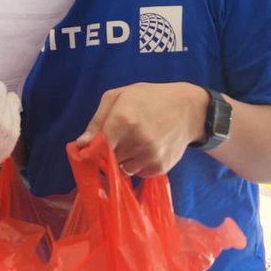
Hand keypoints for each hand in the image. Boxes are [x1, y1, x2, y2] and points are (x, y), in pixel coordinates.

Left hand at [75, 82, 210, 177]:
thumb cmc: (150, 98)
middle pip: (108, 159)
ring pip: (122, 169)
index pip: (96, 147)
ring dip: (123, 159)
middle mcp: (137, 140)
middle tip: (119, 138)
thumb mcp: (120, 96)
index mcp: (123, 119)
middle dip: (108, 153)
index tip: (91, 148)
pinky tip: (146, 149)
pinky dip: (138, 165)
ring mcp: (150, 156)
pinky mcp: (161, 167)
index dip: (91, 150)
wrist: (190, 110)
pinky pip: (138, 174)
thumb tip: (81, 144)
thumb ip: (97, 120)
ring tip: (135, 141)